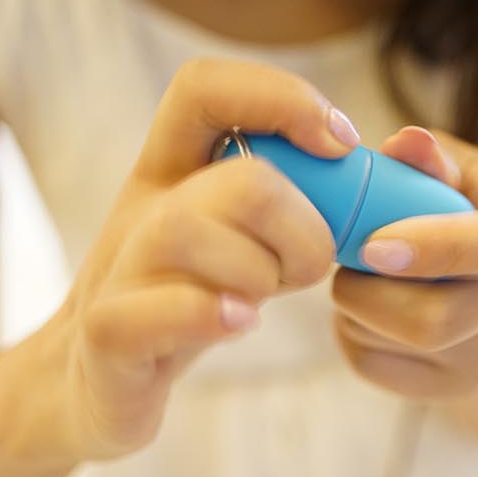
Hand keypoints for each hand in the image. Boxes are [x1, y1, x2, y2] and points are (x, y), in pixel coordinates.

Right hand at [0, 59, 355, 466]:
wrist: (91, 389)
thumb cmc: (184, 308)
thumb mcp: (240, 242)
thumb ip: (295, 204)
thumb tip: (386, 162)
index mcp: (173, 173)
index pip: (206, 88)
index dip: (282, 98)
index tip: (340, 146)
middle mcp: (142, 210)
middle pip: (237, 178)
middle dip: (301, 227)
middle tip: (307, 269)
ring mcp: (118, 273)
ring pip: (185, 229)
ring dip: (258, 272)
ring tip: (264, 303)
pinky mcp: (107, 339)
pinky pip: (147, 310)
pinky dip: (206, 314)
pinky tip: (238, 324)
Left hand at [331, 126, 477, 399]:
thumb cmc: (461, 210)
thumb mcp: (458, 170)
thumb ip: (430, 157)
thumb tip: (406, 143)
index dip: (437, 247)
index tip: (373, 245)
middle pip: (436, 321)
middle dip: (367, 291)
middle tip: (348, 256)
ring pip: (394, 343)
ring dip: (353, 305)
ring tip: (361, 274)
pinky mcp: (449, 387)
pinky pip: (372, 365)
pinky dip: (350, 332)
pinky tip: (367, 307)